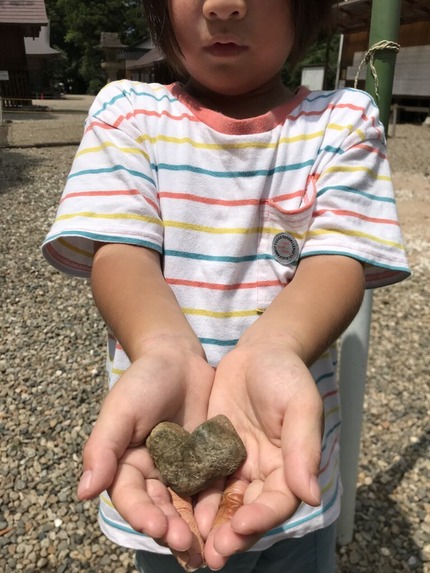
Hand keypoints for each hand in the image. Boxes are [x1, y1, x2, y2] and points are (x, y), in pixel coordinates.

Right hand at [77, 341, 214, 563]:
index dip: (142, 514)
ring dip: (195, 528)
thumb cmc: (144, 381)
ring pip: (186, 506)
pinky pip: (212, 487)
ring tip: (210, 548)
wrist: (178, 359)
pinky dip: (217, 506)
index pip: (131, 497)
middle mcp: (152, 474)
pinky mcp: (206, 463)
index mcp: (126, 465)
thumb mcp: (121, 410)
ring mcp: (181, 470)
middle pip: (160, 508)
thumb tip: (83, 493)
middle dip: (172, 529)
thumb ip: (102, 448)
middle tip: (190, 546)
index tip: (158, 527)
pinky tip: (230, 520)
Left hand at [195, 341, 322, 569]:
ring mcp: (237, 464)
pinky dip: (194, 497)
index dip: (262, 518)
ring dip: (211, 524)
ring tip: (191, 542)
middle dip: (233, 532)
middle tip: (214, 552)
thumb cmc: (285, 375)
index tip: (241, 526)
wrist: (258, 352)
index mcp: (289, 466)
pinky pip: (204, 480)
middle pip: (249, 510)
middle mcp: (263, 472)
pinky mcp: (214, 454)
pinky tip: (178, 510)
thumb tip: (311, 497)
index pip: (278, 501)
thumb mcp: (300, 404)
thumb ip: (304, 447)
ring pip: (224, 502)